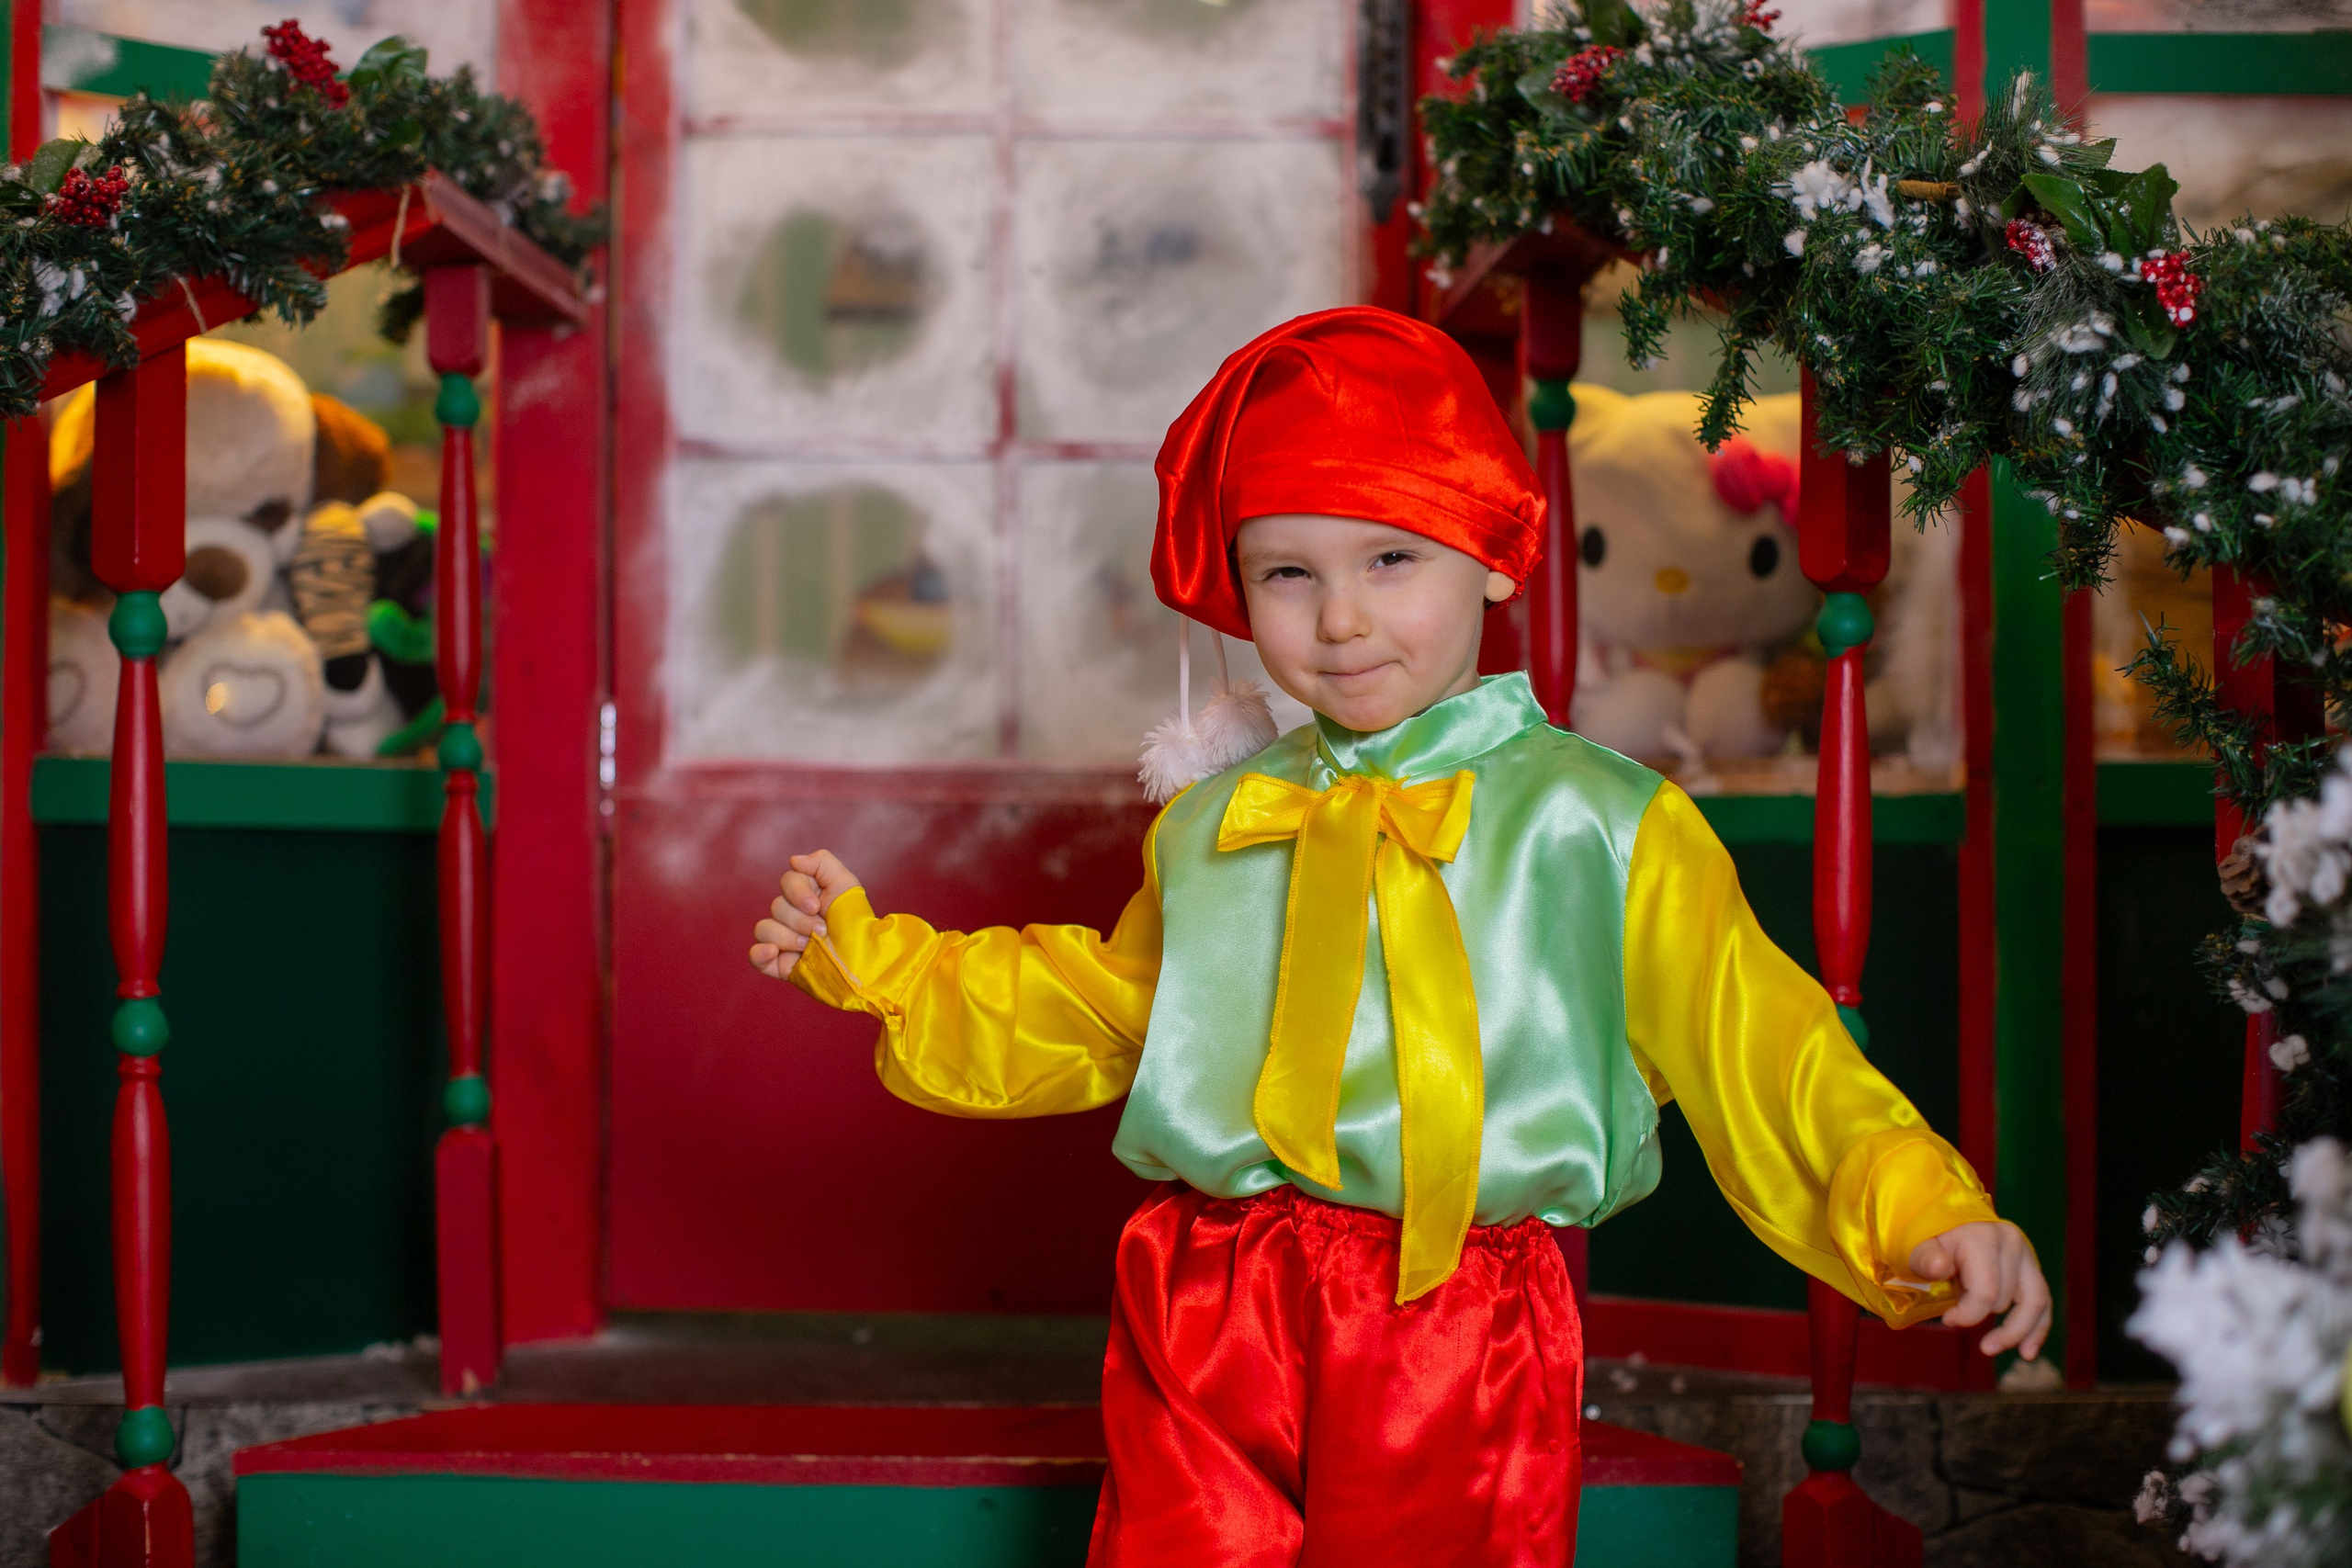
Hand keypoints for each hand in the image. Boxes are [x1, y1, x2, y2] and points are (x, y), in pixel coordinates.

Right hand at [749, 851, 863, 980]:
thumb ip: (822, 863)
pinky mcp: (781, 964)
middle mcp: (794, 916)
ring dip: (787, 937)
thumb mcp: (846, 886)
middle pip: (777, 906)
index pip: (787, 882)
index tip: (817, 906)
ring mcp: (786, 940)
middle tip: (822, 931)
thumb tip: (793, 860)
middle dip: (800, 920)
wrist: (864, 964)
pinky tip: (774, 952)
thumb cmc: (857, 924)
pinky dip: (760, 953)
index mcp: (808, 896)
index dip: (798, 893)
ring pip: (764, 929)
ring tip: (808, 946)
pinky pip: (755, 956)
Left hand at [1909, 1221, 2051, 1360]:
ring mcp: (2025, 1253)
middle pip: (2005, 1299)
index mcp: (1982, 1236)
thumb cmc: (1927, 1236)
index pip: (1986, 1291)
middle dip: (1981, 1314)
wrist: (1943, 1218)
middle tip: (1955, 1313)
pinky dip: (2037, 1328)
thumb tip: (1941, 1267)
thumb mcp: (1916, 1245)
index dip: (1968, 1314)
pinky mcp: (2031, 1267)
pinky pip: (2043, 1302)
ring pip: (2035, 1303)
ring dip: (2016, 1332)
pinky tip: (2027, 1351)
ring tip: (1990, 1348)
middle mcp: (2010, 1242)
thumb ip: (1925, 1259)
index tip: (1947, 1319)